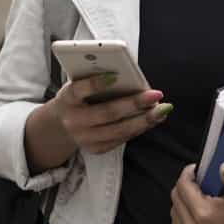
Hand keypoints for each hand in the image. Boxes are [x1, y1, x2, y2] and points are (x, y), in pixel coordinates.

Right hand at [48, 74, 171, 154]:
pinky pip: (122, 139)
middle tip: (156, 94)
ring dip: (144, 120)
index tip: (115, 75)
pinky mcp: (96, 149)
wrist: (60, 125)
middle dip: (134, 104)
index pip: (79, 90)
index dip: (96, 84)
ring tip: (162, 109)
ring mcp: (85, 138)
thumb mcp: (78, 85)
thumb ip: (95, 80)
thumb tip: (128, 76)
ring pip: (118, 130)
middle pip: (107, 113)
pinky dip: (139, 128)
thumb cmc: (77, 98)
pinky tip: (154, 118)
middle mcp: (74, 121)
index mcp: (67, 99)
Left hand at [170, 163, 223, 223]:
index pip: (182, 187)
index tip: (195, 170)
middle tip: (197, 182)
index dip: (187, 174)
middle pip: (176, 201)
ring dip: (182, 204)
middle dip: (184, 187)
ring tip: (197, 197)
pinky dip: (182, 221)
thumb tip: (222, 166)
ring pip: (175, 216)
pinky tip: (194, 214)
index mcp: (204, 214)